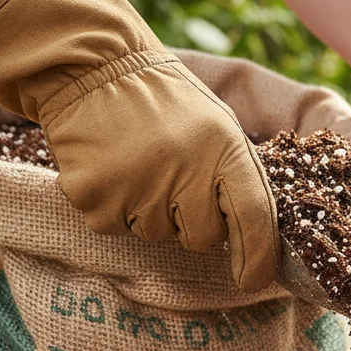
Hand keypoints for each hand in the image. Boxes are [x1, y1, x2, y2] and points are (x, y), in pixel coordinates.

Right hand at [0, 0, 279, 290]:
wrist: (91, 70)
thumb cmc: (166, 106)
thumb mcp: (218, 128)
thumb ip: (238, 180)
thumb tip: (257, 245)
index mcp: (224, 149)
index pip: (253, 218)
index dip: (259, 257)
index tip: (252, 279)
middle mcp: (184, 171)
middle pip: (203, 238)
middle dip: (194, 220)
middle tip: (173, 177)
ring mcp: (137, 187)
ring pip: (157, 234)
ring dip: (152, 211)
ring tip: (140, 164)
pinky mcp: (96, 199)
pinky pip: (116, 228)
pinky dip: (115, 207)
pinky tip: (113, 169)